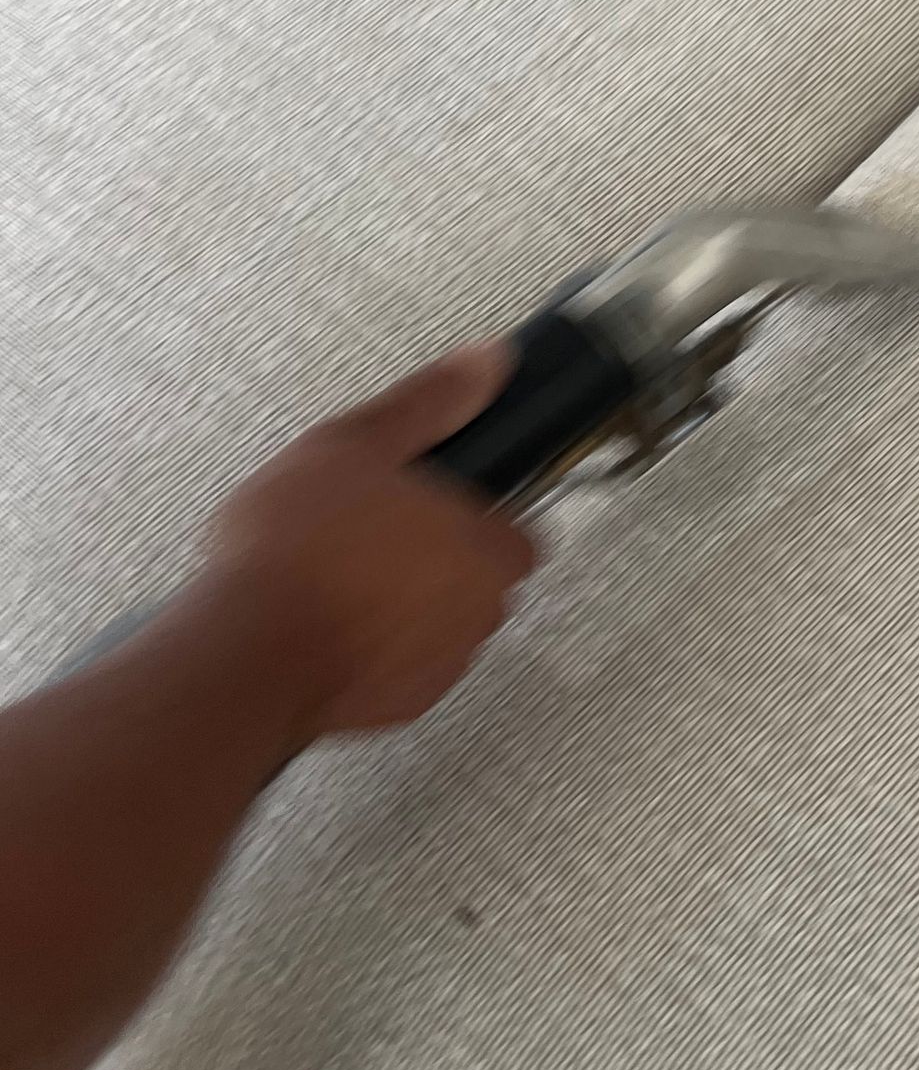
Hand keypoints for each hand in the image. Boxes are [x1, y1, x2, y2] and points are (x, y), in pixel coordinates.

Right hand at [197, 348, 537, 740]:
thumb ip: (428, 404)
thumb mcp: (357, 443)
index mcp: (485, 549)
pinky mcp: (402, 707)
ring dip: (408, 608)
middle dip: (438, 562)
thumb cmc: (300, 547)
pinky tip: (327, 625)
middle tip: (372, 537)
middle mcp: (479, 614)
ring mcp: (443, 666)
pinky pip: (404, 669)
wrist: (248, 650)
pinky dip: (377, 651)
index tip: (429, 510)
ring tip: (340, 580)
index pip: (518, 535)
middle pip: (481, 582)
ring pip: (443, 627)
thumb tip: (486, 363)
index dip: (477, 520)